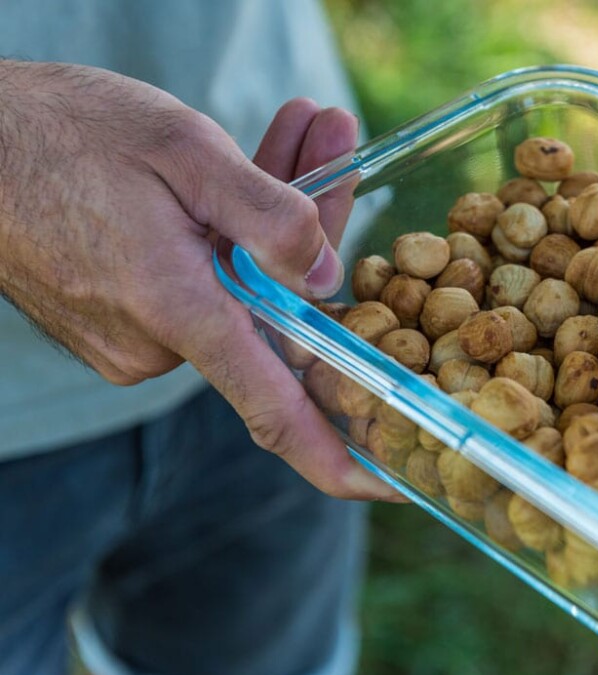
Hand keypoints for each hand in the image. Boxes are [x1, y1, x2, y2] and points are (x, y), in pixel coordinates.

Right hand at [0, 60, 400, 500]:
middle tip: (335, 137)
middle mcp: (155, 344)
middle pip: (277, 312)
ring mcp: (134, 338)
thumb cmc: (63, 134)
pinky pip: (206, 285)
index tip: (394, 482)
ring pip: (244, 289)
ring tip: (303, 130)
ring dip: (277, 221)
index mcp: (175, 312)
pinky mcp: (121, 319)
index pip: (276, 412)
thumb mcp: (184, 150)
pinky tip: (249, 170)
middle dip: (319, 235)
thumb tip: (331, 277)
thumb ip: (271, 218)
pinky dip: (235, 235)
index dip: (340, 456)